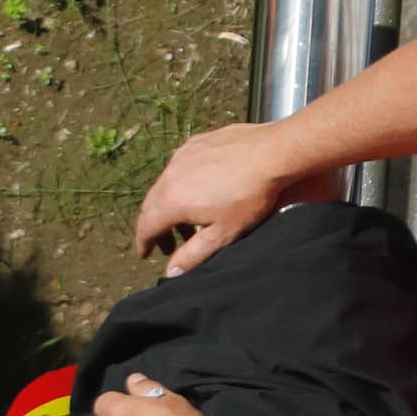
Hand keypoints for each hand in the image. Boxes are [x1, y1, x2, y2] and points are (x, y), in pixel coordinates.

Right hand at [131, 123, 330, 272]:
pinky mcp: (196, 143)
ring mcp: (182, 156)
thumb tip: (171, 272)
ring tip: (188, 221)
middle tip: (168, 244)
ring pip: (165, 184)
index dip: (144, 243)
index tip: (145, 254)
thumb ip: (193, 254)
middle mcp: (170, 175)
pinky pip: (179, 167)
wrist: (273, 154)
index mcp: (172, 201)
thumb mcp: (223, 234)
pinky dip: (181, 183)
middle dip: (155, 227)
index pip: (146, 226)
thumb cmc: (250, 197)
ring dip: (169, 205)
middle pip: (151, 205)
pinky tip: (200, 190)